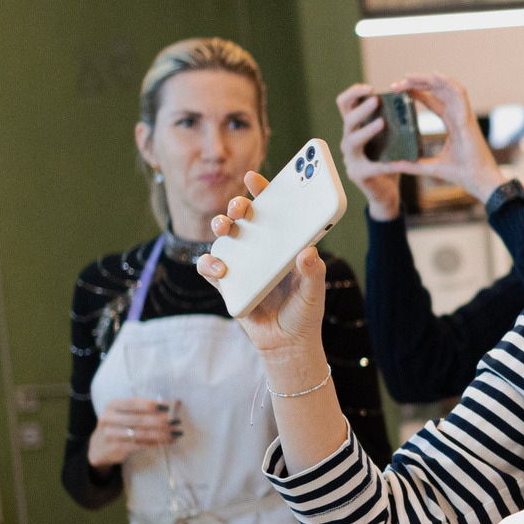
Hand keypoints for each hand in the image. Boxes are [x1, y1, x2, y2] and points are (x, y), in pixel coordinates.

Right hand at [87, 396, 180, 468]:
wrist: (99, 447)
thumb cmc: (118, 425)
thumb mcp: (124, 413)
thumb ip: (143, 408)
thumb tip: (173, 403)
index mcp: (112, 405)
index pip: (135, 402)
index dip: (153, 404)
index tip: (170, 406)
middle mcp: (108, 418)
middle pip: (140, 419)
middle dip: (162, 420)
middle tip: (177, 422)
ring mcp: (111, 434)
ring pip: (141, 433)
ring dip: (162, 433)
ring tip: (176, 433)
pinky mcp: (116, 448)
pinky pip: (140, 445)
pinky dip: (155, 443)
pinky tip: (167, 442)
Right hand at [197, 170, 329, 385]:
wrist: (287, 345)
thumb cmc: (303, 313)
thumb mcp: (314, 292)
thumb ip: (314, 272)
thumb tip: (308, 252)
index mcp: (282, 243)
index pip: (271, 209)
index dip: (262, 191)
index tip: (254, 178)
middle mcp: (259, 248)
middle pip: (243, 217)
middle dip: (238, 205)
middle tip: (241, 206)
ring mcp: (241, 264)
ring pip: (223, 237)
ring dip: (220, 226)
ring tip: (225, 227)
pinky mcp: (227, 284)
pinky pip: (209, 269)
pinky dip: (209, 265)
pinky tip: (220, 268)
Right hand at [336, 83, 403, 219]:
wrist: (385, 193)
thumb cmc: (387, 160)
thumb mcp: (388, 138)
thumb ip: (391, 121)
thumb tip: (406, 98)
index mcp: (354, 129)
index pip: (344, 105)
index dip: (353, 93)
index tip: (369, 87)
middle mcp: (348, 142)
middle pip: (347, 120)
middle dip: (361, 109)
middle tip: (376, 100)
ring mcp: (351, 159)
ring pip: (352, 140)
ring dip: (367, 130)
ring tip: (382, 123)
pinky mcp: (358, 175)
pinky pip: (372, 167)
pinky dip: (385, 164)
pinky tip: (397, 163)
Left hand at [390, 72, 507, 201]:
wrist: (479, 181)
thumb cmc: (463, 173)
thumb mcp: (431, 167)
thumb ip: (412, 165)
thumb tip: (392, 165)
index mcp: (450, 123)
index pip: (431, 100)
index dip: (416, 93)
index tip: (397, 90)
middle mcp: (457, 115)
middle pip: (436, 91)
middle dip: (417, 83)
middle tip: (397, 83)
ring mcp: (463, 115)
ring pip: (447, 88)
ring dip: (428, 80)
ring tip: (409, 76)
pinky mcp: (468, 118)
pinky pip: (460, 94)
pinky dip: (449, 83)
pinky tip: (435, 75)